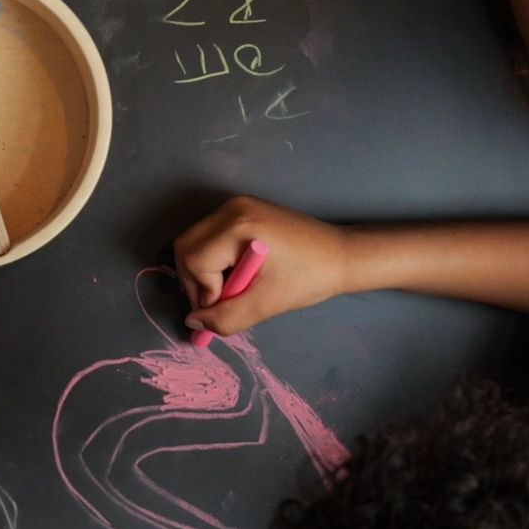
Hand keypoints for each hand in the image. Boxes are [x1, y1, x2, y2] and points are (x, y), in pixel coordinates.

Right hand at [173, 197, 348, 336]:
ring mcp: (236, 205)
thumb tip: (193, 322)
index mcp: (239, 226)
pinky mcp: (242, 210)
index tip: (227, 305)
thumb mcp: (266, 304)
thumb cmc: (309, 279)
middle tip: (219, 301)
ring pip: (194, 241)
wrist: (342, 255)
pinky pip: (210, 236)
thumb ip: (226, 318)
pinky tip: (237, 273)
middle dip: (195, 280)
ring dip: (203, 271)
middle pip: (186, 246)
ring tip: (231, 288)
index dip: (203, 291)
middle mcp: (232, 208)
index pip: (194, 260)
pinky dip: (214, 259)